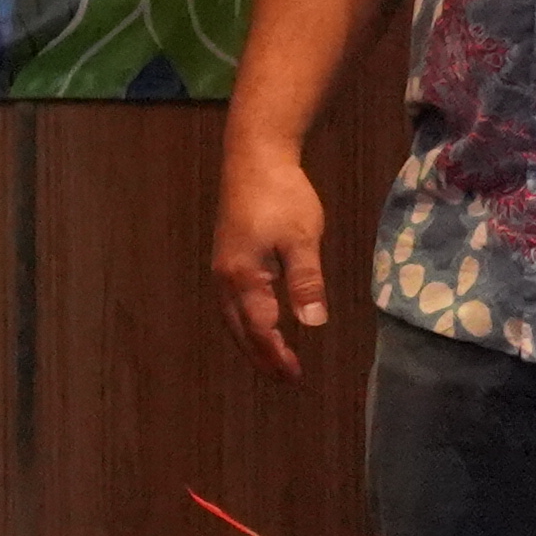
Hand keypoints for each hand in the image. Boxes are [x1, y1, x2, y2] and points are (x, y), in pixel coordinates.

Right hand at [211, 138, 333, 381]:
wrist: (254, 158)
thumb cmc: (282, 195)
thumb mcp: (303, 238)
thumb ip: (306, 281)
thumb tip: (312, 323)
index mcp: (244, 276)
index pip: (260, 328)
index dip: (276, 354)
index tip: (294, 375)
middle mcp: (226, 277)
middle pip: (240, 329)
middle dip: (261, 356)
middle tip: (285, 378)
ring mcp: (222, 267)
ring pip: (233, 317)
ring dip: (251, 341)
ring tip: (272, 358)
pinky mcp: (227, 257)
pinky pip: (232, 303)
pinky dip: (245, 322)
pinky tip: (260, 321)